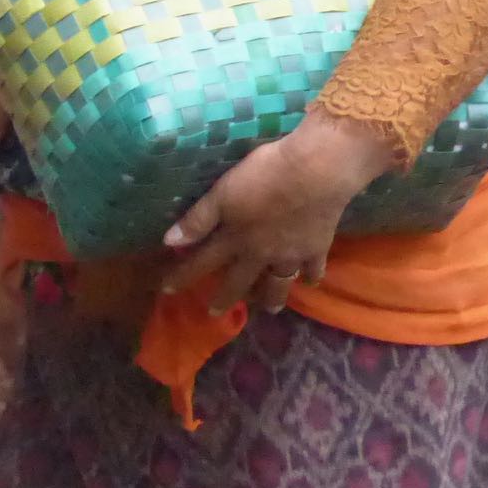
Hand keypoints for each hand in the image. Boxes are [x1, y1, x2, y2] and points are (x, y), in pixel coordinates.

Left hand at [161, 117, 396, 315]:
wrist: (315, 173)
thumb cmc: (264, 177)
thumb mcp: (222, 193)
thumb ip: (199, 219)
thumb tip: (170, 243)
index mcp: (236, 238)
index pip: (203, 262)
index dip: (184, 276)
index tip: (168, 291)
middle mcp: (262, 253)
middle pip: (241, 281)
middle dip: (226, 298)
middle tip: (216, 314)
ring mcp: (292, 254)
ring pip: (279, 283)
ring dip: (271, 297)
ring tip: (270, 308)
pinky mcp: (318, 247)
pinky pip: (313, 269)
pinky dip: (310, 277)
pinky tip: (309, 281)